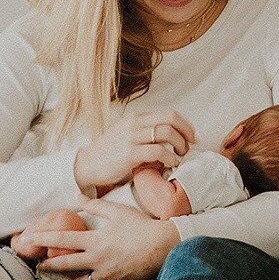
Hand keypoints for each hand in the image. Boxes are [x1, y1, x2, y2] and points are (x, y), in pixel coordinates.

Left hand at [29, 198, 180, 279]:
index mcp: (96, 240)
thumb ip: (96, 205)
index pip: (62, 239)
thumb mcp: (118, 212)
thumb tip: (78, 198)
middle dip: (47, 265)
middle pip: (64, 265)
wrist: (164, 247)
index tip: (29, 239)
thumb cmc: (141, 226)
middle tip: (36, 265)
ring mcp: (106, 276)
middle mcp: (97, 260)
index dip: (43, 239)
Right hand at [74, 110, 196, 192]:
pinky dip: (170, 158)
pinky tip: (172, 164)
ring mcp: (131, 137)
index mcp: (136, 118)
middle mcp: (134, 123)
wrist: (86, 165)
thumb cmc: (109, 153)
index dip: (185, 125)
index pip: (168, 114)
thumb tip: (168, 136)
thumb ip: (144, 132)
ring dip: (180, 145)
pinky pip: (158, 152)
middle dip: (187, 132)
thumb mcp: (126, 135)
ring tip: (181, 156)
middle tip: (191, 145)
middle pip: (171, 119)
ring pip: (166, 132)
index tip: (191, 137)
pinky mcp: (129, 153)